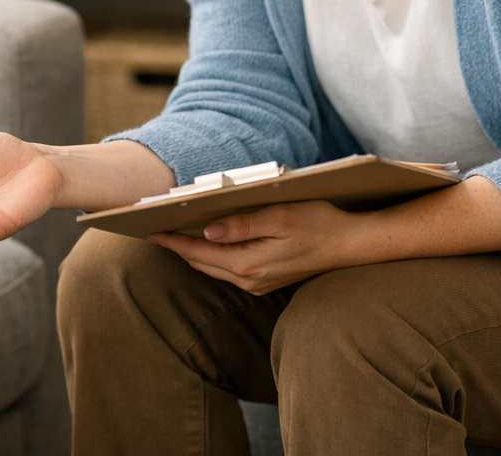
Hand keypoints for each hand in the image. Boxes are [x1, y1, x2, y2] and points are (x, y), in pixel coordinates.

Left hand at [148, 200, 360, 294]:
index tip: (147, 229)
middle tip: (152, 228)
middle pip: (200, 263)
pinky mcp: (266, 280)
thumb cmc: (319, 223)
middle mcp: (249, 280)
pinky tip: (206, 241)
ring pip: (213, 267)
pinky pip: (228, 268)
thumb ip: (240, 226)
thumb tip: (206, 232)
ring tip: (172, 232)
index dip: (170, 240)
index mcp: (248, 264)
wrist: (352, 245)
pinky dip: (212, 255)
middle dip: (175, 246)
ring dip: (192, 252)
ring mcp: (258, 283)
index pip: (197, 252)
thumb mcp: (278, 217)